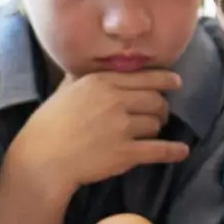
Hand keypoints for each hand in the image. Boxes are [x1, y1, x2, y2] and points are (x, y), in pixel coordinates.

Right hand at [10, 69, 189, 195]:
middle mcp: (114, 100)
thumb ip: (81, 77)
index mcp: (101, 82)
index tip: (175, 82)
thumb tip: (87, 64)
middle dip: (161, 107)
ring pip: (156, 123)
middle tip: (160, 114)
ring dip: (158, 128)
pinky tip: (182, 151)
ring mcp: (121, 127)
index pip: (143, 77)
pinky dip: (173, 151)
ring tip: (153, 132)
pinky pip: (158, 150)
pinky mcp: (125, 153)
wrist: (41, 159)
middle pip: (155, 99)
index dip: (165, 80)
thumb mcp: (64, 91)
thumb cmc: (48, 125)